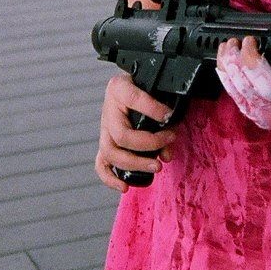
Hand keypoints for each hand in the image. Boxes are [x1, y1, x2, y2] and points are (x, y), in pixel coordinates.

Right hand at [96, 71, 175, 192]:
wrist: (130, 83)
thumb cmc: (143, 84)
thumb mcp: (152, 84)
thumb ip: (162, 106)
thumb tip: (169, 138)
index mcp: (119, 88)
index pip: (134, 99)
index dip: (152, 109)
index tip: (169, 115)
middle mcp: (108, 110)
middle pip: (122, 135)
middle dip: (148, 144)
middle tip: (169, 141)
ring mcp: (104, 128)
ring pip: (110, 152)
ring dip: (135, 163)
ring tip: (157, 166)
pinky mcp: (105, 143)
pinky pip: (101, 164)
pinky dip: (110, 178)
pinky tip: (124, 187)